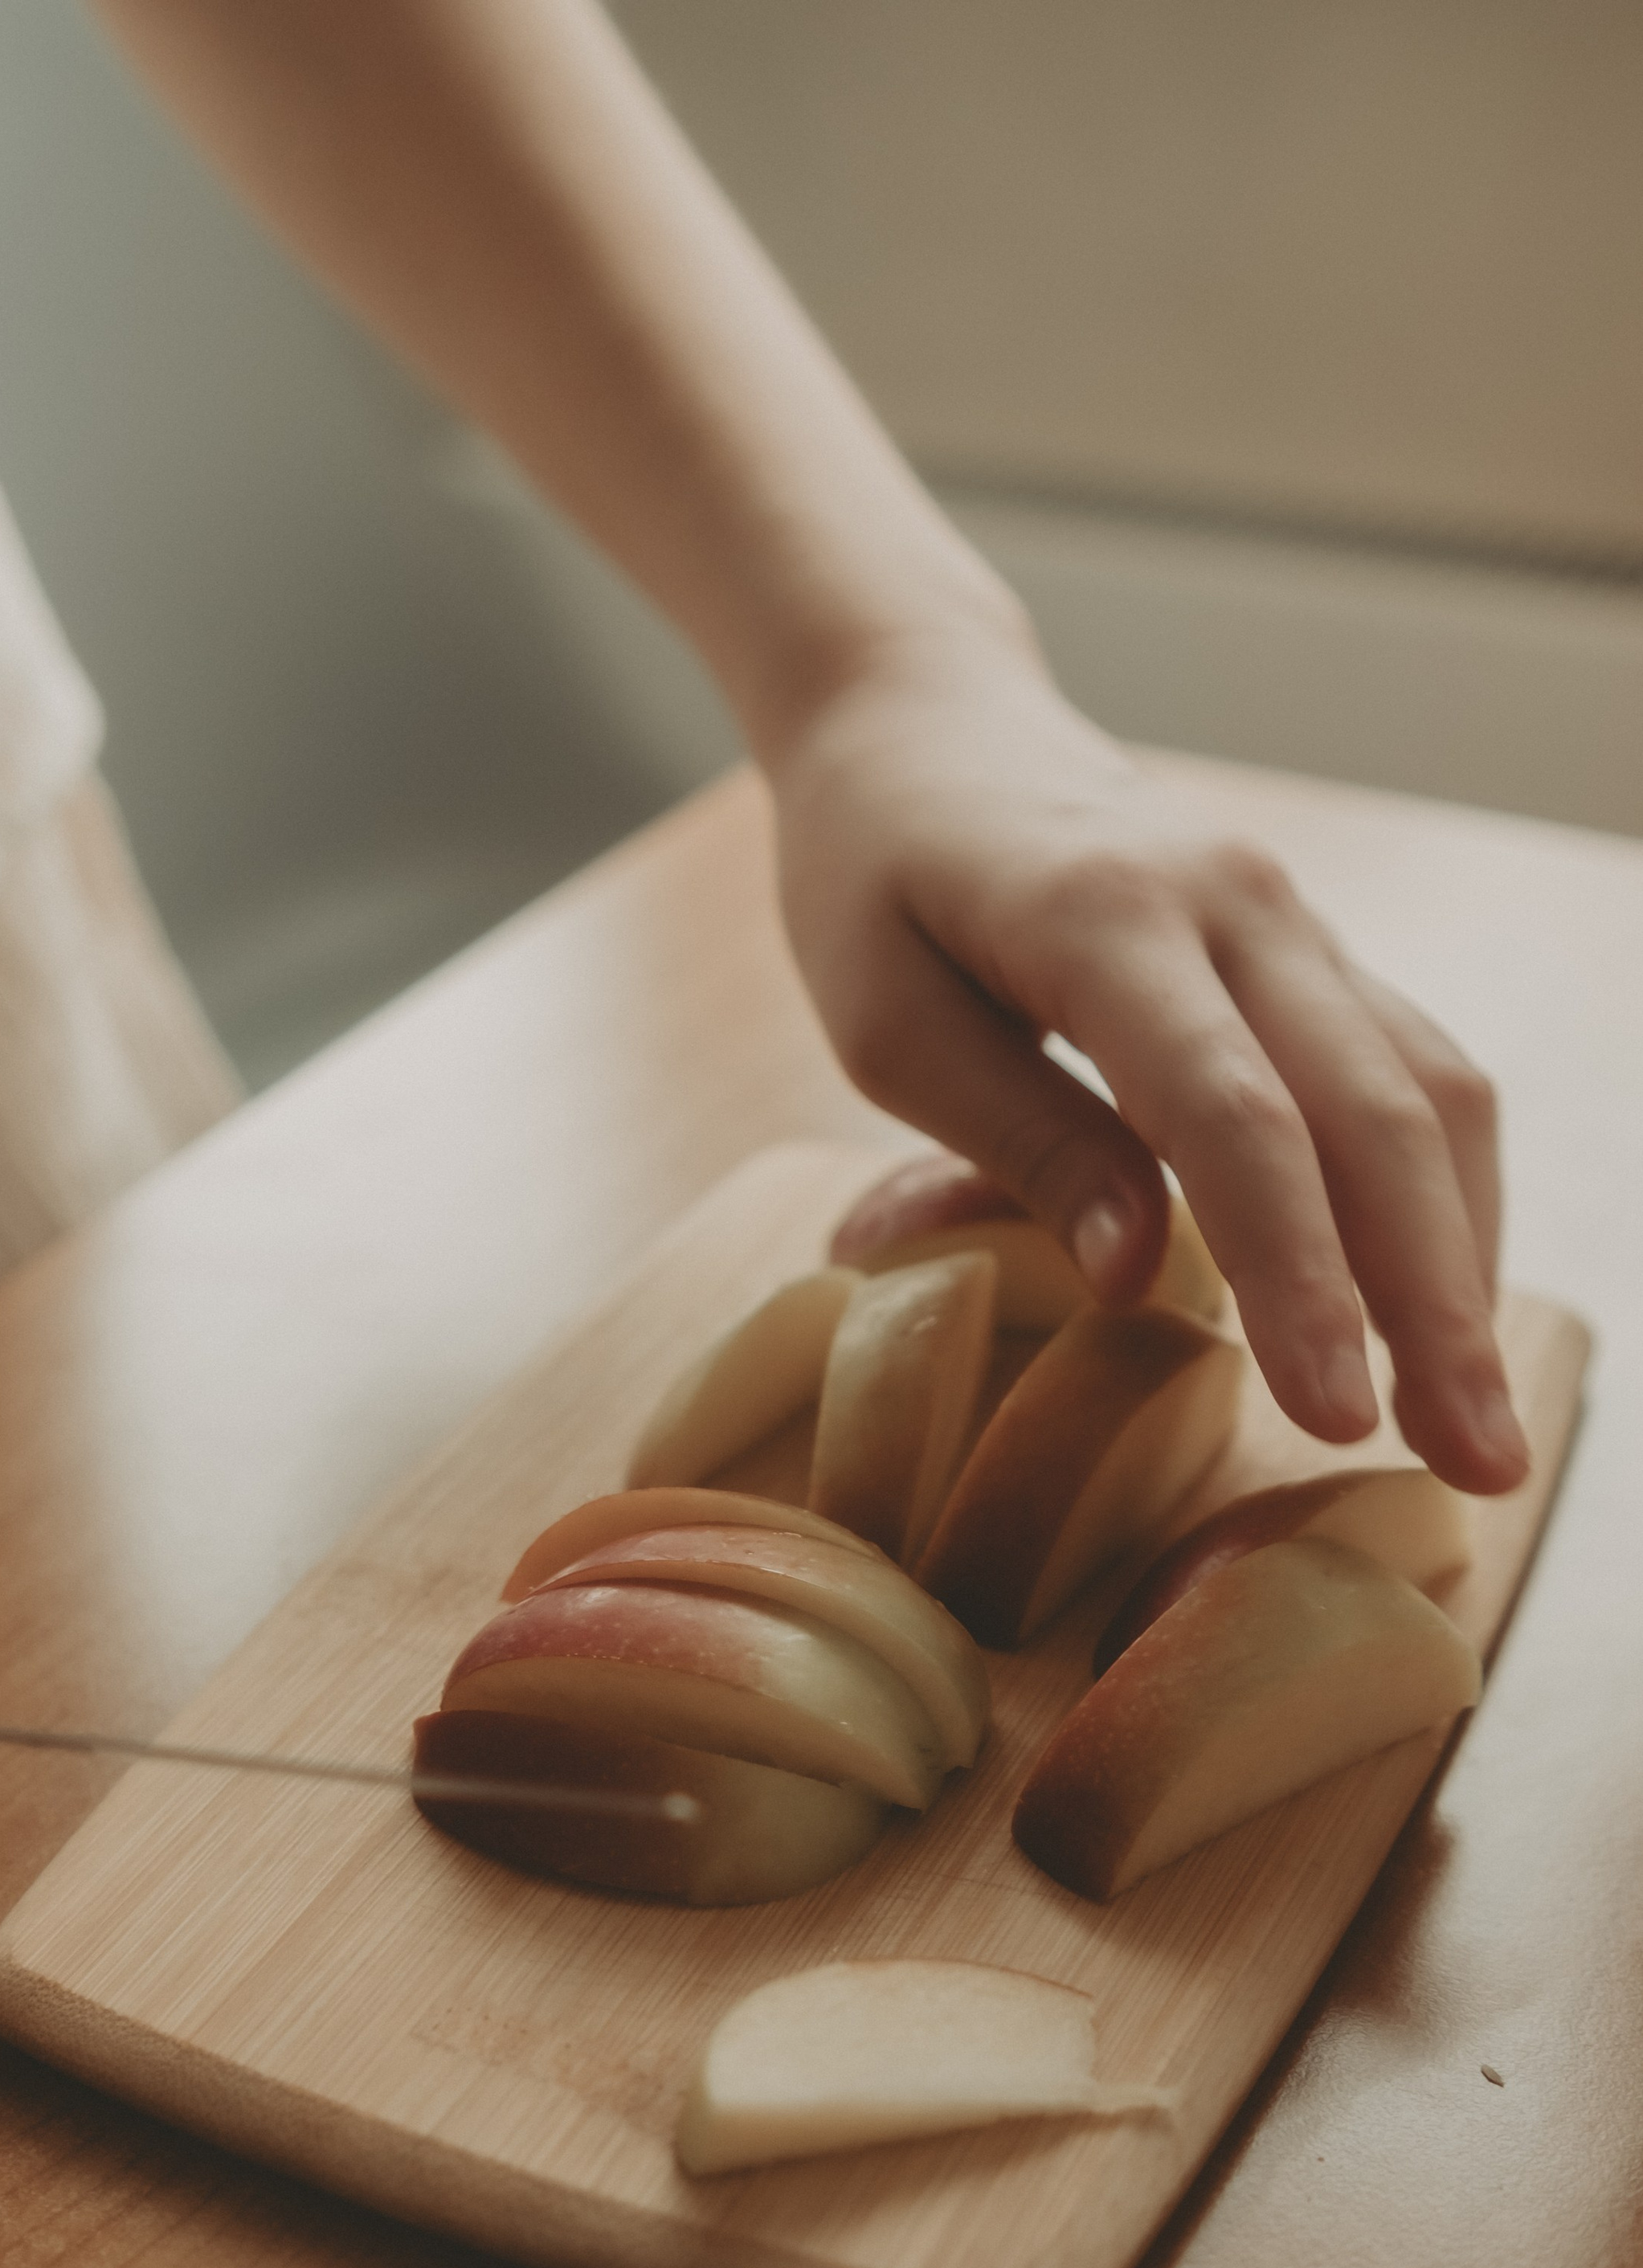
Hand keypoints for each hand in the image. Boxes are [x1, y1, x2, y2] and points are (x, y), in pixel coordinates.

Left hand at [767, 624, 1529, 1496]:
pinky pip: (1413, 1069)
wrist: (925, 720)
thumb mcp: (886, 1018)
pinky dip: (1442, 1199)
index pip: (1238, 1119)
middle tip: (1473, 1466)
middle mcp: (1235, 902)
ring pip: (1428, 1090)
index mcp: (1105, 915)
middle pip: (1376, 1113)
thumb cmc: (874, 880)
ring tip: (1474, 1429)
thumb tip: (1139, 1274)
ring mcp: (1292, 916)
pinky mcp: (1312, 947)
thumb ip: (1017, 1134)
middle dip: (1435, 1302)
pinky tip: (1440, 1314)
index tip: (1336, 1416)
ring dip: (1464, 1262)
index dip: (1300, 1277)